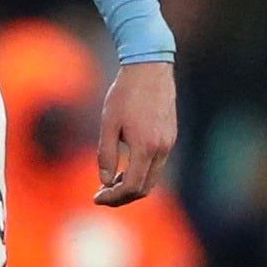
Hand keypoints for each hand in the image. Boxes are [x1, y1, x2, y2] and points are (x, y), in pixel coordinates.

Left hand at [94, 61, 176, 206]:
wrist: (150, 68)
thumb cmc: (126, 93)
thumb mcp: (109, 124)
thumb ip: (106, 155)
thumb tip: (105, 181)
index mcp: (146, 147)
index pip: (132, 187)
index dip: (113, 197)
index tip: (96, 198)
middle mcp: (162, 149)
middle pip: (144, 188)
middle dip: (122, 197)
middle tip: (101, 195)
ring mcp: (169, 144)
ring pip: (151, 178)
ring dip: (131, 185)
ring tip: (110, 182)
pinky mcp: (170, 137)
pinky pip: (156, 165)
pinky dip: (140, 173)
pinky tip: (124, 168)